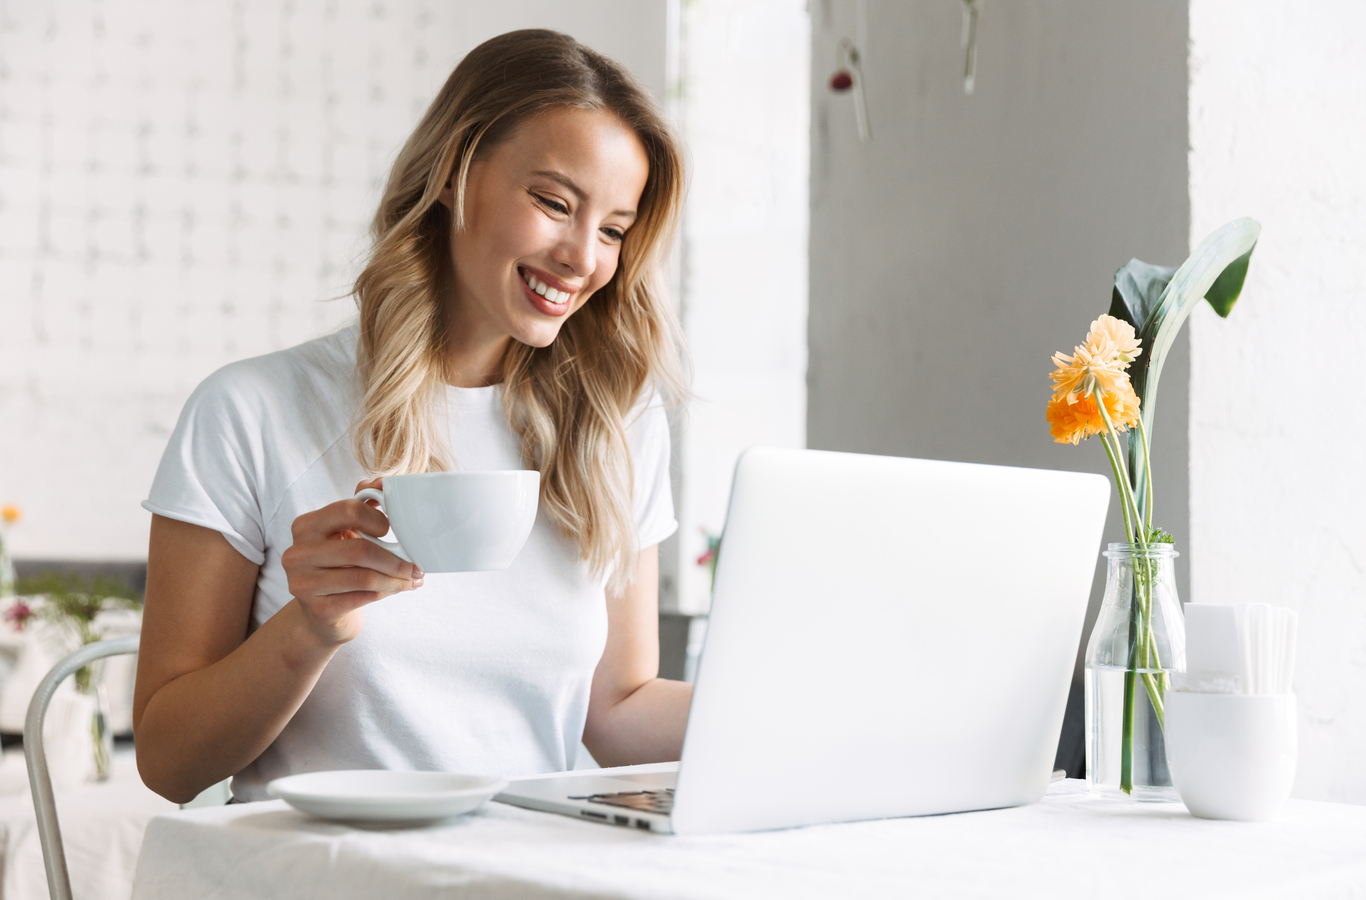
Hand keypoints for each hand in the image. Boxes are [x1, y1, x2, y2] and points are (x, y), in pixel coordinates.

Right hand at [281, 477, 423, 645]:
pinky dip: (389, 592)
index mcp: (306, 526)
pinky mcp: (318, 609)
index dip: (377, 519)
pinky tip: (400, 588)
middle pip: (359, 549)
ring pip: (364, 577)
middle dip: (396, 558)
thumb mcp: (344, 530)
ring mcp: (303, 583)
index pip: (348, 510)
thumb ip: (361, 502)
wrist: (321, 611)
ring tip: (414, 578)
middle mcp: (298, 553)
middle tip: (416, 564)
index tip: (391, 530)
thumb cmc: (339, 563)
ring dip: (397, 578)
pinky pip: (364, 597)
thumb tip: (383, 481)